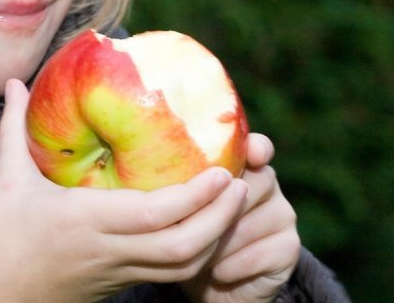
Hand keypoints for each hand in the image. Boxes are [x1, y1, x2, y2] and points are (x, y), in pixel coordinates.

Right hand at [0, 79, 248, 302]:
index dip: (197, 196)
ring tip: (230, 203)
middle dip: (221, 218)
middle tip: (240, 183)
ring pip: (184, 268)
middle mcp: (109, 250)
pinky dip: (196, 253)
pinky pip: (169, 274)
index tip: (222, 170)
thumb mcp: (7, 181)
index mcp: (85, 221)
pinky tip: (202, 228)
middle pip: (185, 248)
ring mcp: (118, 272)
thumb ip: (15, 128)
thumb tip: (15, 83)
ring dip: (215, 238)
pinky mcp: (118, 284)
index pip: (156, 215)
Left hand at [181, 134, 300, 301]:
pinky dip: (231, 265)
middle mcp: (267, 184)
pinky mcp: (289, 248)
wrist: (210, 281)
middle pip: (249, 186)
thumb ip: (174, 182)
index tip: (250, 155)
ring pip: (248, 224)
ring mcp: (282, 215)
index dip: (255, 148)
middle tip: (186, 227)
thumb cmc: (186, 233)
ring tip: (194, 255)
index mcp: (241, 165)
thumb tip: (139, 161)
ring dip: (217, 243)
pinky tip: (216, 272)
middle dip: (214, 210)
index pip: (256, 147)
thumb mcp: (175, 204)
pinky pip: (258, 254)